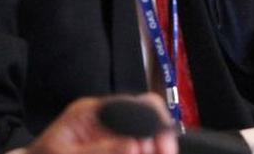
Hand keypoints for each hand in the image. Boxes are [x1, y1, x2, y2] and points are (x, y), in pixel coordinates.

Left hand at [27, 95, 177, 153]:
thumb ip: (98, 151)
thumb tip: (133, 145)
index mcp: (91, 111)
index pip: (132, 104)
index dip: (152, 121)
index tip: (161, 145)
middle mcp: (104, 116)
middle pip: (144, 116)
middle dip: (157, 137)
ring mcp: (108, 130)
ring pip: (142, 133)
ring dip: (151, 146)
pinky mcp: (111, 142)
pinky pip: (134, 144)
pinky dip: (142, 149)